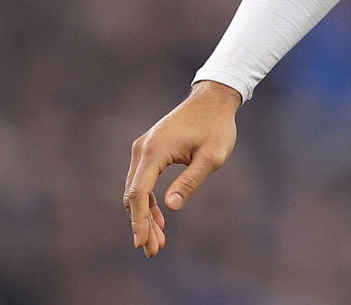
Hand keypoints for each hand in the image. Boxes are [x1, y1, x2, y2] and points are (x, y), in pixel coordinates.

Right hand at [123, 80, 240, 257]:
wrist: (213, 99)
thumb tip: (170, 207)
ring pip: (136, 190)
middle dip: (142, 224)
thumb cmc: (217, 127)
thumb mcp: (212, 156)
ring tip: (158, 241)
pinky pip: (142, 181)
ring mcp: (143, 148)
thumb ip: (191, 181)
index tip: (141, 244)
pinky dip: (149, 201)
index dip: (139, 221)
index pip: (139, 193)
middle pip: (134, 195)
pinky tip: (160, 218)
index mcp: (154, 151)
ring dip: (145, 216)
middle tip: (154, 251)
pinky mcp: (149, 150)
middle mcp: (142, 149)